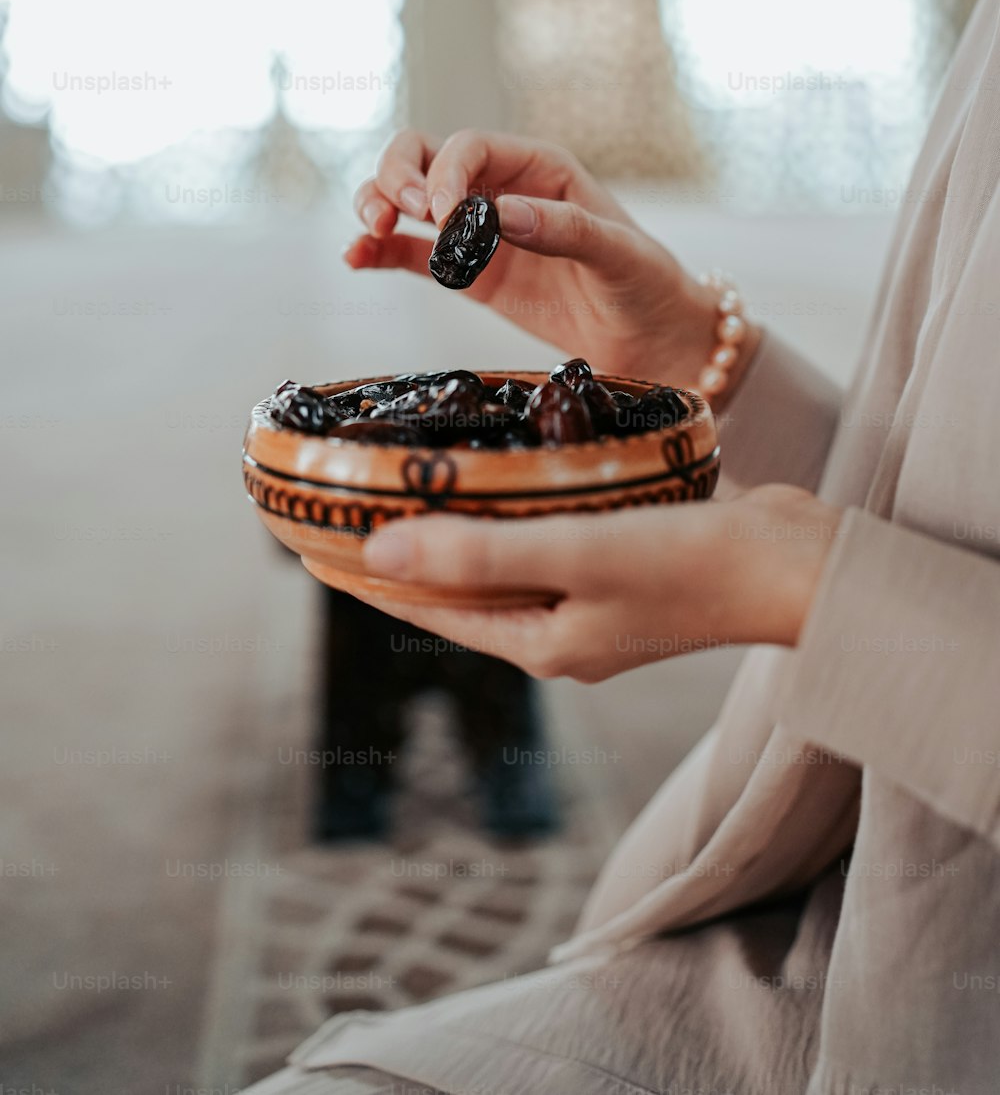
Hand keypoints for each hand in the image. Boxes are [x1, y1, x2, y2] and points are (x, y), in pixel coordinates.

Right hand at [343, 128, 754, 389]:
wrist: (654, 340)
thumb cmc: (648, 285)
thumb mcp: (618, 254)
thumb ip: (563, 230)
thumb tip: (502, 214)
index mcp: (538, 168)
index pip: (468, 148)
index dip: (445, 174)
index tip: (443, 217)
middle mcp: (502, 189)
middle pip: (424, 157)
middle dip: (397, 176)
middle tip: (395, 213)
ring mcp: (480, 232)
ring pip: (408, 198)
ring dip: (377, 204)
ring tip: (371, 230)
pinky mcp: (469, 275)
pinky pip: (411, 253)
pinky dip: (379, 251)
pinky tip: (356, 257)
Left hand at [358, 485, 842, 682]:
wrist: (798, 566)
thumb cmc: (694, 566)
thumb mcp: (577, 554)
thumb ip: (479, 552)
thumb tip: (378, 550)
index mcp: (540, 642)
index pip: (426, 605)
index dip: (362, 574)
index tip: (304, 542)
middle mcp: (559, 630)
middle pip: (453, 588)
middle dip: (394, 554)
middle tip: (336, 510)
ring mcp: (593, 602)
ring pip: (496, 564)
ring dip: (447, 533)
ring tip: (401, 493)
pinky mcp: (623, 567)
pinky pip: (541, 542)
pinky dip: (504, 517)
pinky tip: (498, 484)